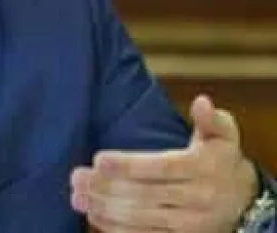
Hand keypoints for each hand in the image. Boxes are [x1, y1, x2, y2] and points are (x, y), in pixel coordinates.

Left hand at [70, 94, 258, 231]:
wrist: (245, 203)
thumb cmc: (221, 160)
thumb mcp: (223, 135)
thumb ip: (210, 119)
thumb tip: (202, 102)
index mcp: (204, 169)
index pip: (162, 168)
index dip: (129, 165)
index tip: (99, 159)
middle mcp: (197, 199)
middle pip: (145, 195)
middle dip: (106, 187)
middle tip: (77, 177)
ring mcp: (189, 225)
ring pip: (141, 218)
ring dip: (105, 208)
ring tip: (77, 195)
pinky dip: (116, 228)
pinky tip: (93, 214)